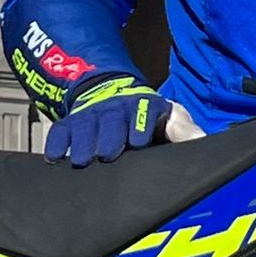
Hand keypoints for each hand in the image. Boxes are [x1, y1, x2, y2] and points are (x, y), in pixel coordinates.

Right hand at [46, 77, 196, 166]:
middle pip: (111, 119)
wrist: (115, 96)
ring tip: (81, 161)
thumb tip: (201, 142)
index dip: (140, 125)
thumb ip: (185, 130)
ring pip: (84, 125)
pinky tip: (53, 158)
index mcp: (143, 105)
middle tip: (106, 155)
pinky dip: (56, 141)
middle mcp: (115, 108)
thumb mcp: (171, 117)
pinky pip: (60, 129)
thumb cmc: (151, 118)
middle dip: (108, 136)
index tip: (139, 142)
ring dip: (81, 141)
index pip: (143, 112)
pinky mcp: (71, 123)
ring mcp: (91, 115)